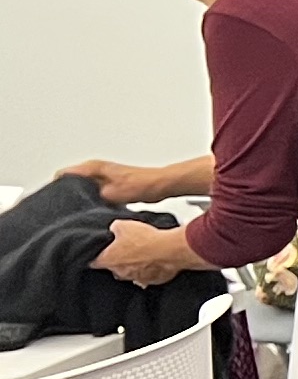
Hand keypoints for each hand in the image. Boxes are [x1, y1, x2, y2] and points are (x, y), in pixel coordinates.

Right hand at [57, 158, 179, 202]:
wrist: (162, 185)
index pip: (62, 174)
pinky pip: (96, 192)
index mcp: (92, 167)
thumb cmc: (143, 184)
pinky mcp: (112, 183)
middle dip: (68, 195)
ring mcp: (104, 176)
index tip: (54, 201)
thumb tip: (81, 207)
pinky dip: (94, 200)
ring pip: (84, 188)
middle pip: (71, 182)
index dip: (56, 188)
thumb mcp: (112, 195)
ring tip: (81, 211)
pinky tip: (97, 210)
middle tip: (67, 210)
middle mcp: (96, 169)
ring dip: (83, 198)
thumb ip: (93, 198)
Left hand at [93, 220, 201, 285]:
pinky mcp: (153, 281)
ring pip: (132, 273)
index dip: (96, 256)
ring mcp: (137, 279)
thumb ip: (114, 228)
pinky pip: (148, 276)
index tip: (99, 253)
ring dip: (135, 266)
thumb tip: (114, 228)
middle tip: (126, 250)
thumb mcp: (122, 225)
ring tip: (143, 254)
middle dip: (118, 261)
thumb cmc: (145, 240)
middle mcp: (121, 273)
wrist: (170, 250)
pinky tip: (155, 260)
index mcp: (108, 260)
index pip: (93, 262)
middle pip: (114, 269)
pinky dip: (150, 270)